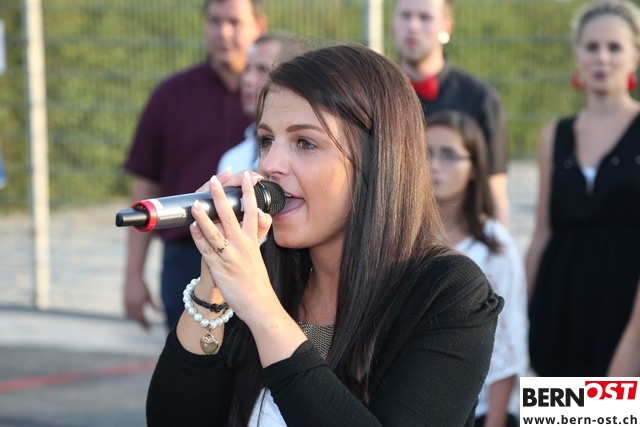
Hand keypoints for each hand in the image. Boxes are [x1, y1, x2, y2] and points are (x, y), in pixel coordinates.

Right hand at [124, 276, 157, 329]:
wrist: (133, 277)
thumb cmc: (143, 286)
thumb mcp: (150, 296)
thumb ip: (154, 305)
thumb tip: (159, 314)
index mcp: (138, 305)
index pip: (142, 318)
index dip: (145, 325)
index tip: (149, 330)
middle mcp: (131, 306)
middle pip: (136, 318)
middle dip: (141, 324)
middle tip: (147, 328)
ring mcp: (126, 304)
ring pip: (130, 316)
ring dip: (135, 320)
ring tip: (142, 322)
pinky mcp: (123, 301)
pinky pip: (126, 312)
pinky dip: (131, 315)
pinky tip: (135, 316)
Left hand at [189, 171, 276, 323]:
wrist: (260, 304)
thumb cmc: (257, 279)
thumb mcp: (260, 252)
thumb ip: (259, 231)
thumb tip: (262, 213)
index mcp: (252, 240)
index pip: (251, 210)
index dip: (248, 192)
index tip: (246, 175)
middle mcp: (242, 246)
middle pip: (231, 216)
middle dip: (222, 196)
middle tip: (215, 179)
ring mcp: (230, 257)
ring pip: (216, 232)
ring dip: (205, 216)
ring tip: (197, 203)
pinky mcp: (220, 269)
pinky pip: (207, 251)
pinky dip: (199, 238)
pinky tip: (192, 228)